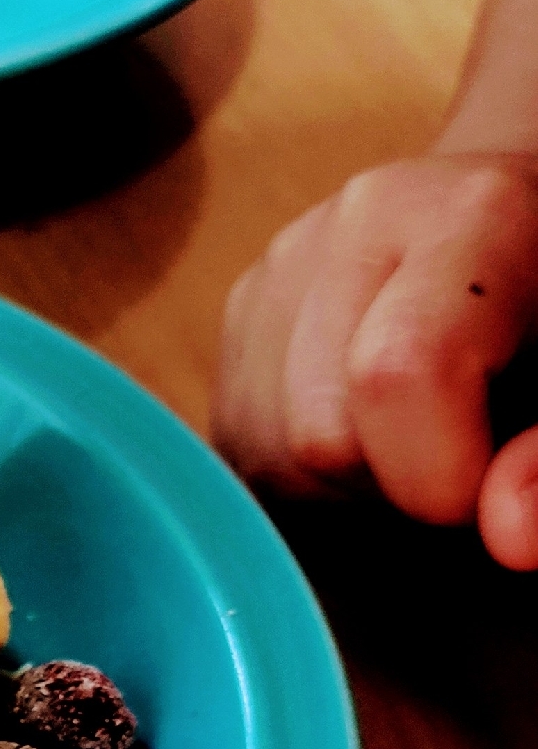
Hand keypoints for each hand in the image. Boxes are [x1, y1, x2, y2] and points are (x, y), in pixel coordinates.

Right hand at [213, 152, 537, 569]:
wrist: (523, 226)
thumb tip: (508, 532)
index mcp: (468, 216)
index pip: (399, 377)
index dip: (440, 475)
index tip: (485, 492)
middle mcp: (356, 226)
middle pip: (322, 433)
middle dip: (393, 476)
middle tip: (467, 442)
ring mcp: (281, 268)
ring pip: (271, 450)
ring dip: (347, 474)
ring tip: (419, 424)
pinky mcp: (239, 312)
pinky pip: (242, 444)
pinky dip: (304, 464)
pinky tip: (368, 419)